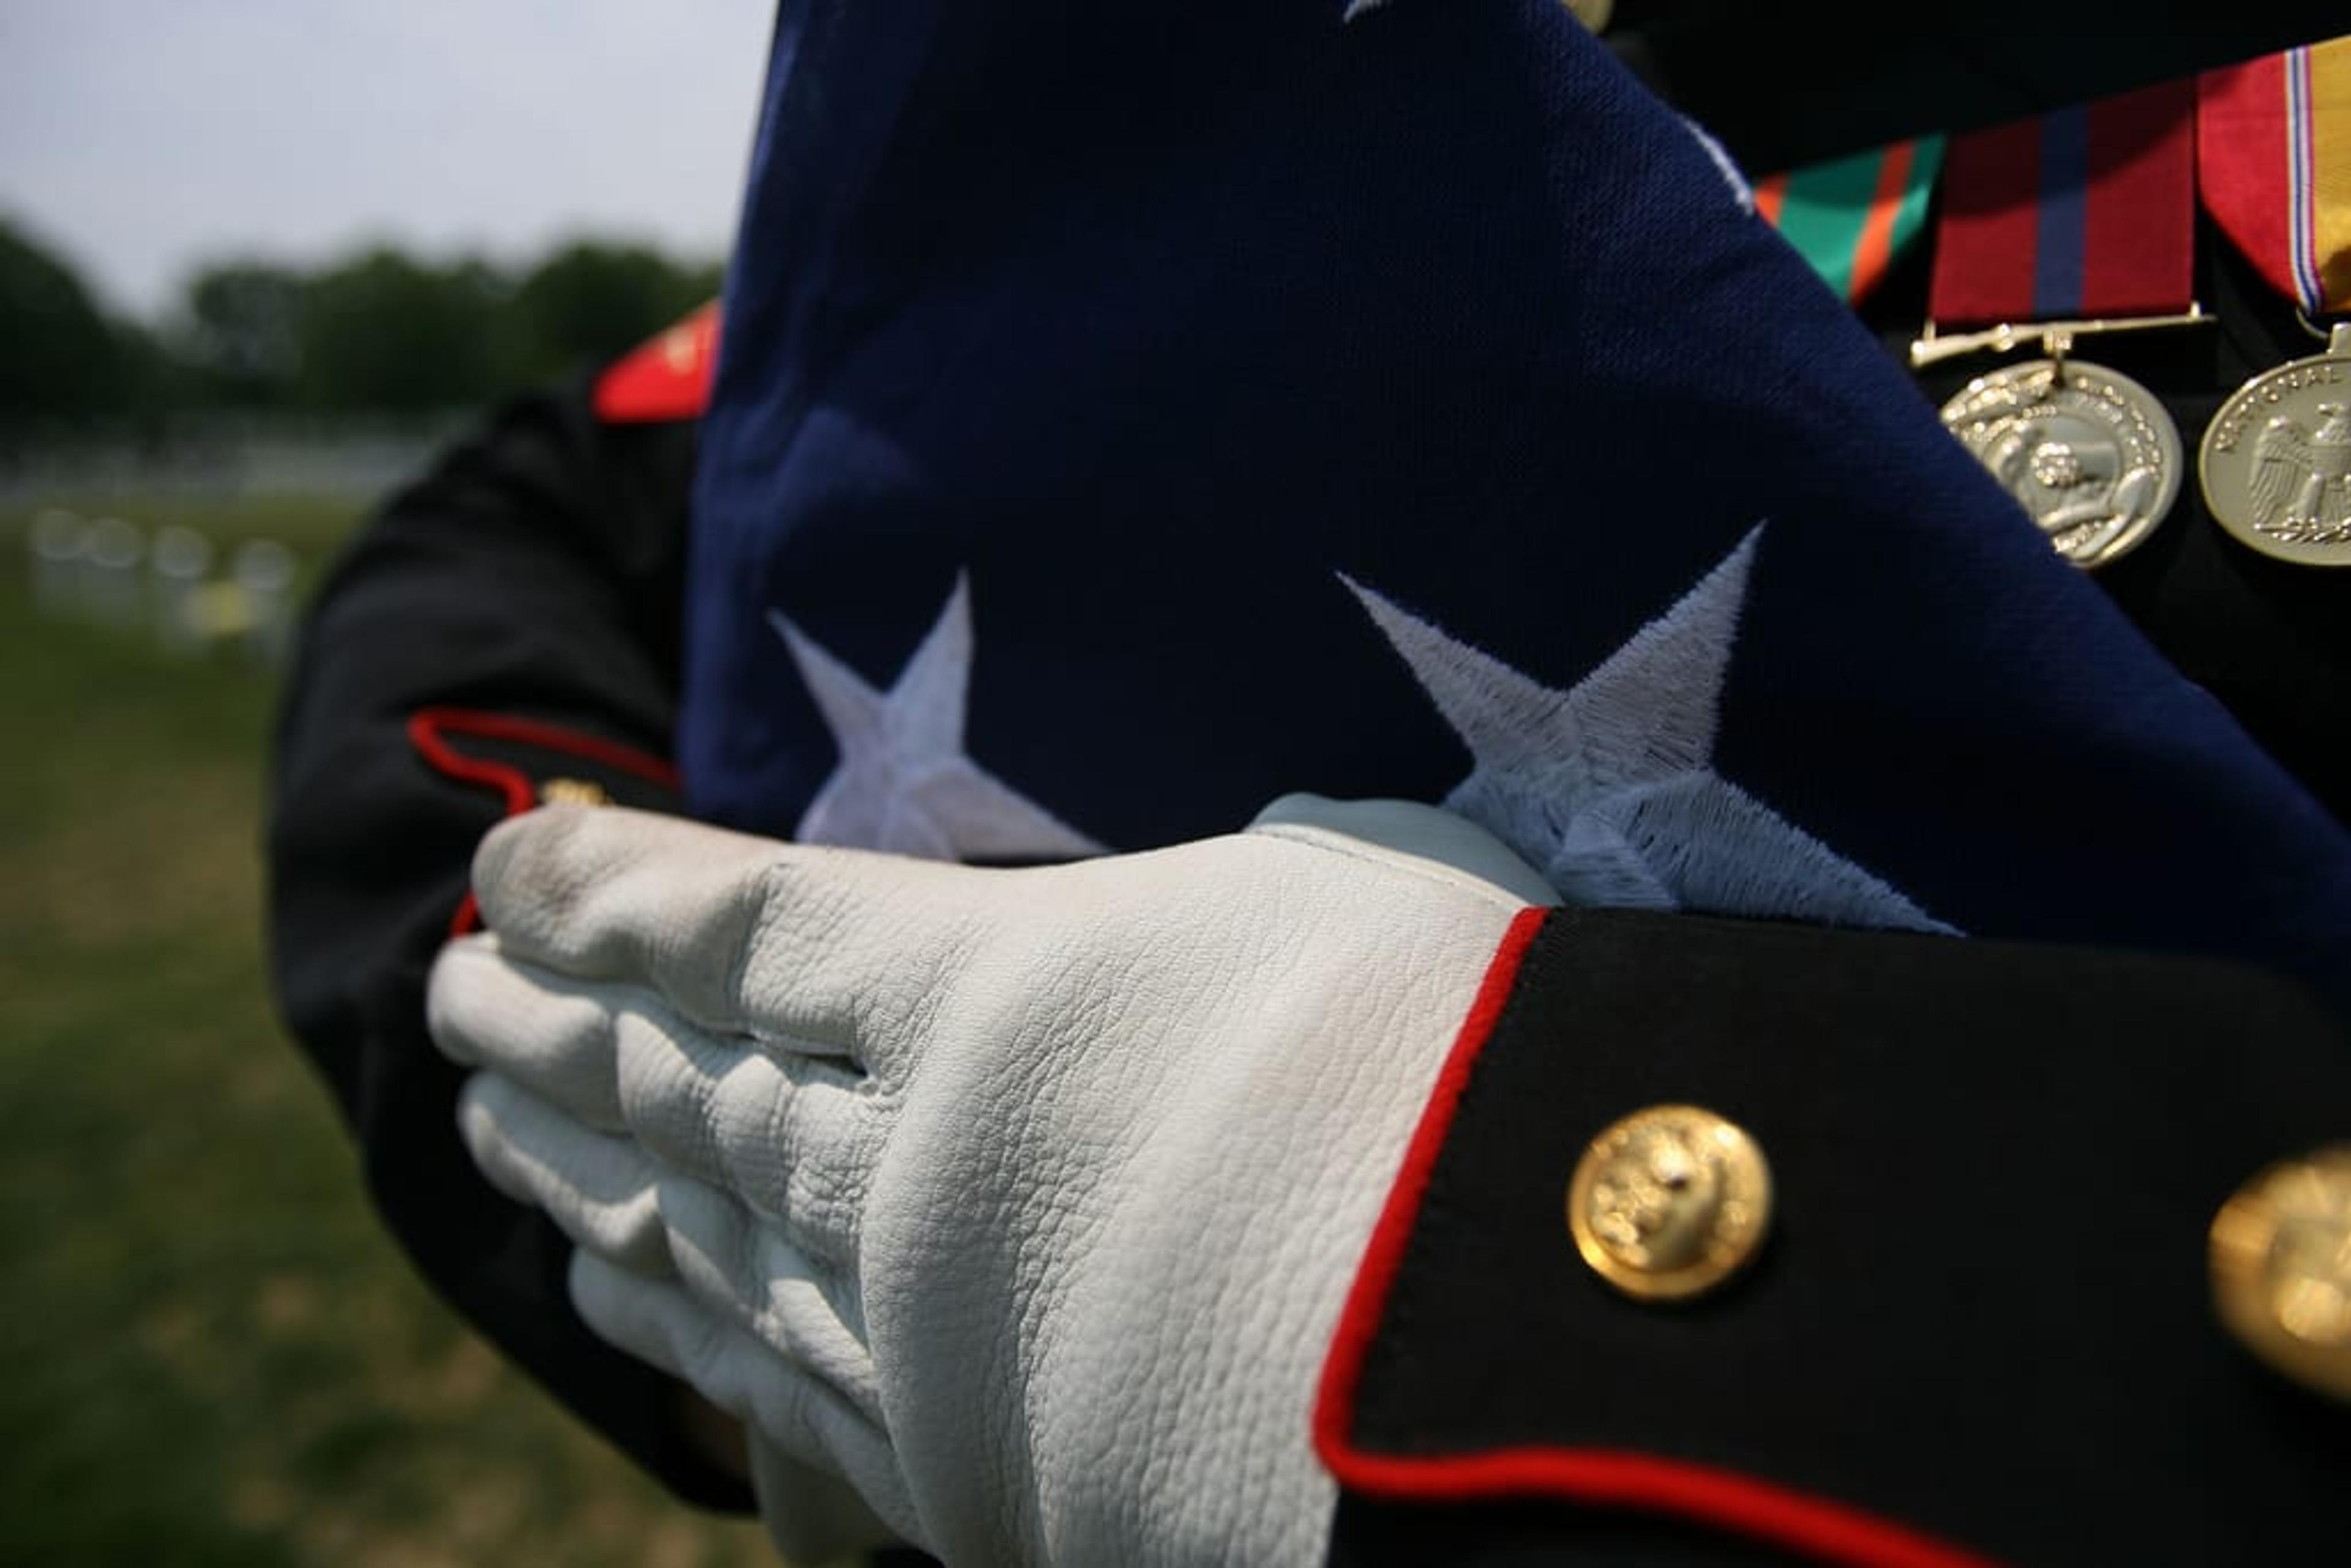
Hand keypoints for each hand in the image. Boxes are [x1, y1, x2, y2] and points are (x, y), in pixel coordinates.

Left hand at [428, 797, 1551, 1563]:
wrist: (1515, 1366)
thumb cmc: (1465, 1078)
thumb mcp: (1347, 897)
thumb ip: (1219, 885)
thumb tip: (1227, 880)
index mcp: (989, 990)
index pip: (744, 925)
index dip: (611, 892)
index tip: (501, 867)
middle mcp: (910, 1155)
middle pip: (681, 1081)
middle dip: (555, 1030)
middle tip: (450, 995)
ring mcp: (916, 1322)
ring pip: (693, 1225)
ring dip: (575, 1169)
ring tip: (480, 1125)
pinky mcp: (951, 1464)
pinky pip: (764, 1377)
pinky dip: (668, 1327)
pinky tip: (602, 1296)